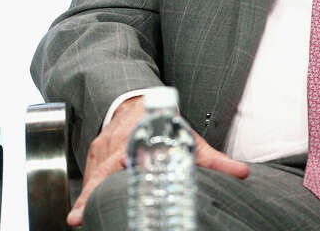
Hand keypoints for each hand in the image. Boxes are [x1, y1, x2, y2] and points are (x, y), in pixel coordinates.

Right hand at [67, 96, 249, 226]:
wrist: (139, 101)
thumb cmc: (164, 122)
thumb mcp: (189, 139)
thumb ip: (213, 159)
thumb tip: (241, 173)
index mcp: (135, 139)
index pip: (119, 163)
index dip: (108, 180)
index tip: (102, 195)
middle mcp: (114, 144)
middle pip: (98, 174)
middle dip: (86, 197)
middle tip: (77, 219)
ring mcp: (99, 150)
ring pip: (92, 176)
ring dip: (88, 197)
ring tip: (82, 218)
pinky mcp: (93, 155)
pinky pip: (89, 175)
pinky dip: (89, 191)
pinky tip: (89, 208)